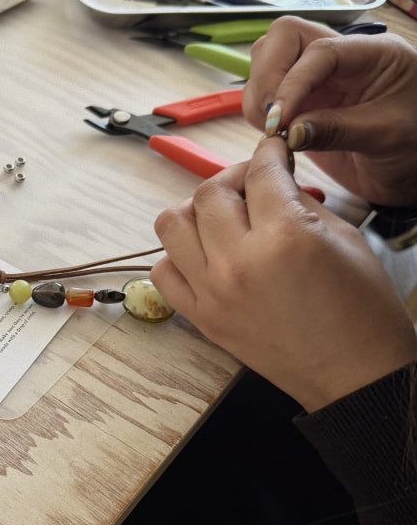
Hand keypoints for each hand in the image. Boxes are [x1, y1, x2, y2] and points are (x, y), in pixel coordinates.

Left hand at [151, 137, 416, 412]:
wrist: (355, 373)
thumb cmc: (361, 311)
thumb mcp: (344, 238)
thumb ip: (300, 200)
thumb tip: (274, 176)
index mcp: (283, 236)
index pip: (259, 173)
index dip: (268, 153)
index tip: (271, 151)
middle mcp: (239, 262)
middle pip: (210, 193)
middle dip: (234, 177)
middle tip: (253, 183)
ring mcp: (213, 292)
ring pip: (172, 224)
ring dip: (196, 211)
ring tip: (223, 217)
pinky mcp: (202, 317)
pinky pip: (163, 272)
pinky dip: (178, 255)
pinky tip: (205, 255)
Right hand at [242, 16, 416, 205]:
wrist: (412, 177)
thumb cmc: (414, 150)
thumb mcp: (386, 137)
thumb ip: (338, 130)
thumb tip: (290, 130)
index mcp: (371, 54)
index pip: (319, 50)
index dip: (293, 81)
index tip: (280, 119)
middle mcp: (339, 60)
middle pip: (283, 38)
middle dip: (269, 75)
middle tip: (274, 119)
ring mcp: (317, 82)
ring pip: (266, 63)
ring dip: (261, 96)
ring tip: (276, 131)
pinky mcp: (302, 106)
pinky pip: (266, 97)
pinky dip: (260, 114)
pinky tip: (276, 137)